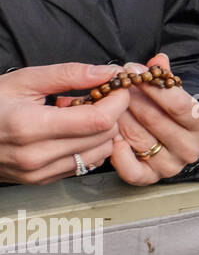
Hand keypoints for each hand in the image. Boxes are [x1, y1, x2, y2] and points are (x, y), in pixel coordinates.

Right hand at [0, 63, 128, 184]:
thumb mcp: (24, 80)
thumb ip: (69, 74)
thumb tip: (108, 73)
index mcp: (31, 127)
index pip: (98, 120)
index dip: (117, 102)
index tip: (117, 87)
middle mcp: (37, 156)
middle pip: (104, 136)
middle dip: (110, 114)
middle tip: (96, 97)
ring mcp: (39, 173)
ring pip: (99, 153)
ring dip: (101, 132)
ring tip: (78, 115)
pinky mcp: (42, 181)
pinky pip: (84, 165)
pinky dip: (89, 147)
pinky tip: (71, 131)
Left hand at [110, 53, 198, 185]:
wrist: (170, 136)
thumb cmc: (169, 109)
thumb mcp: (172, 91)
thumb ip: (165, 76)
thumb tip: (158, 59)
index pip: (180, 104)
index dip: (154, 86)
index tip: (134, 70)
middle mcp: (191, 148)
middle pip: (155, 119)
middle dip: (130, 98)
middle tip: (113, 82)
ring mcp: (171, 165)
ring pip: (138, 138)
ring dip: (117, 118)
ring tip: (104, 102)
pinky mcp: (150, 177)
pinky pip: (131, 170)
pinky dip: (118, 154)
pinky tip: (112, 136)